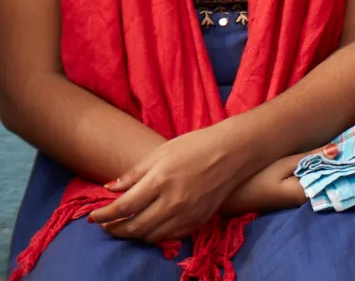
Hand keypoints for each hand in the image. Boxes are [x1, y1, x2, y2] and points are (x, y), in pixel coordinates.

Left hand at [89, 126, 250, 242]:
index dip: (105, 215)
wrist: (233, 152)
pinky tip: (148, 228)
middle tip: (105, 226)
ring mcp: (186, 214)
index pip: (124, 207)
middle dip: (115, 229)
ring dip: (133, 235)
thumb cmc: (196, 145)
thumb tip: (110, 189)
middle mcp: (172, 202)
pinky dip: (154, 236)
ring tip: (124, 227)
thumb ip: (135, 173)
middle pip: (135, 227)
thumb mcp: (162, 152)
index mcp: (161, 180)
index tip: (93, 218)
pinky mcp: (198, 222)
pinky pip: (169, 237)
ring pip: (150, 236)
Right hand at [222, 143, 337, 215]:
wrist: (227, 194)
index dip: (344, 165)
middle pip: (327, 181)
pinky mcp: (289, 194)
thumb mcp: (282, 164)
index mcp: (305, 195)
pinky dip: (315, 170)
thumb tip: (338, 151)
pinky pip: (309, 181)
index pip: (333, 181)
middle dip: (336, 164)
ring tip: (338, 144)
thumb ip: (310, 158)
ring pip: (318, 180)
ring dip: (326, 166)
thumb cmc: (253, 178)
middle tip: (348, 141)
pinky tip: (318, 157)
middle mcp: (304, 201)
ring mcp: (296, 199)